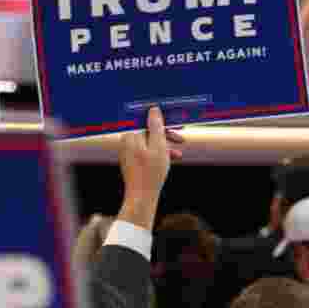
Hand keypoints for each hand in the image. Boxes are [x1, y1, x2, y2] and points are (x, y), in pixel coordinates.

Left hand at [117, 106, 184, 229]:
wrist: (140, 198)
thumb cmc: (150, 173)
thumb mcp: (158, 146)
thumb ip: (156, 126)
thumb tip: (154, 109)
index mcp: (131, 135)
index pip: (147, 120)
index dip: (163, 120)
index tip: (176, 122)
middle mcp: (127, 141)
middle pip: (149, 131)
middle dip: (166, 134)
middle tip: (181, 137)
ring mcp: (129, 152)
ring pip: (150, 142)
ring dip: (165, 145)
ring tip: (179, 152)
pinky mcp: (132, 161)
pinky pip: (148, 151)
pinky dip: (159, 153)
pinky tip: (171, 159)